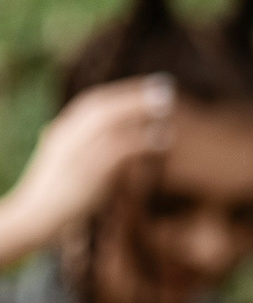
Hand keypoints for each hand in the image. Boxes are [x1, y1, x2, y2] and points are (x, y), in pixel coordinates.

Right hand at [1, 75, 174, 251]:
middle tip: (166, 86)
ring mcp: (75, 151)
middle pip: (102, 105)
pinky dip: (140, 141)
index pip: (93, 102)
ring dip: (139, 110)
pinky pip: (116, 150)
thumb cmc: (57, 194)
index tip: (149, 85)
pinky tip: (161, 141)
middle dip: (134, 94)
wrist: (34, 217)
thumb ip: (87, 149)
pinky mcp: (86, 171)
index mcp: (63, 131)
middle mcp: (67, 135)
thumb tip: (113, 142)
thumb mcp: (70, 164)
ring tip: (168, 107)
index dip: (122, 92)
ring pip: (108, 121)